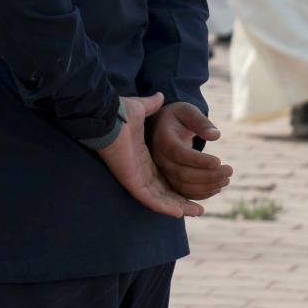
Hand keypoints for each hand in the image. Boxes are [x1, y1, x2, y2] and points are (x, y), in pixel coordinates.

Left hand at [97, 93, 205, 218]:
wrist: (107, 117)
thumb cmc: (119, 113)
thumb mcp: (141, 110)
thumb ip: (151, 106)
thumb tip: (161, 95)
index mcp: (143, 157)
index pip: (162, 176)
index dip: (179, 182)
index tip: (197, 186)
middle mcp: (139, 170)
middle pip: (164, 191)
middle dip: (182, 200)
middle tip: (201, 209)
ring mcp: (135, 177)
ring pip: (159, 199)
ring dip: (178, 207)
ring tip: (197, 212)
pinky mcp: (131, 181)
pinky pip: (149, 199)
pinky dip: (164, 207)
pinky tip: (180, 212)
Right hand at [148, 102, 231, 200]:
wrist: (161, 127)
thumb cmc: (178, 118)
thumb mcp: (187, 111)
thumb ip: (200, 121)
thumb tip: (216, 135)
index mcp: (163, 139)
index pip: (179, 154)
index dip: (199, 160)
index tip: (219, 161)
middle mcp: (159, 158)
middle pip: (183, 174)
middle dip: (209, 175)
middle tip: (230, 170)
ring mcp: (162, 171)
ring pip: (184, 187)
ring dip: (208, 186)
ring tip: (226, 179)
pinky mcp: (168, 180)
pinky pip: (184, 193)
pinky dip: (202, 193)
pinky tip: (218, 187)